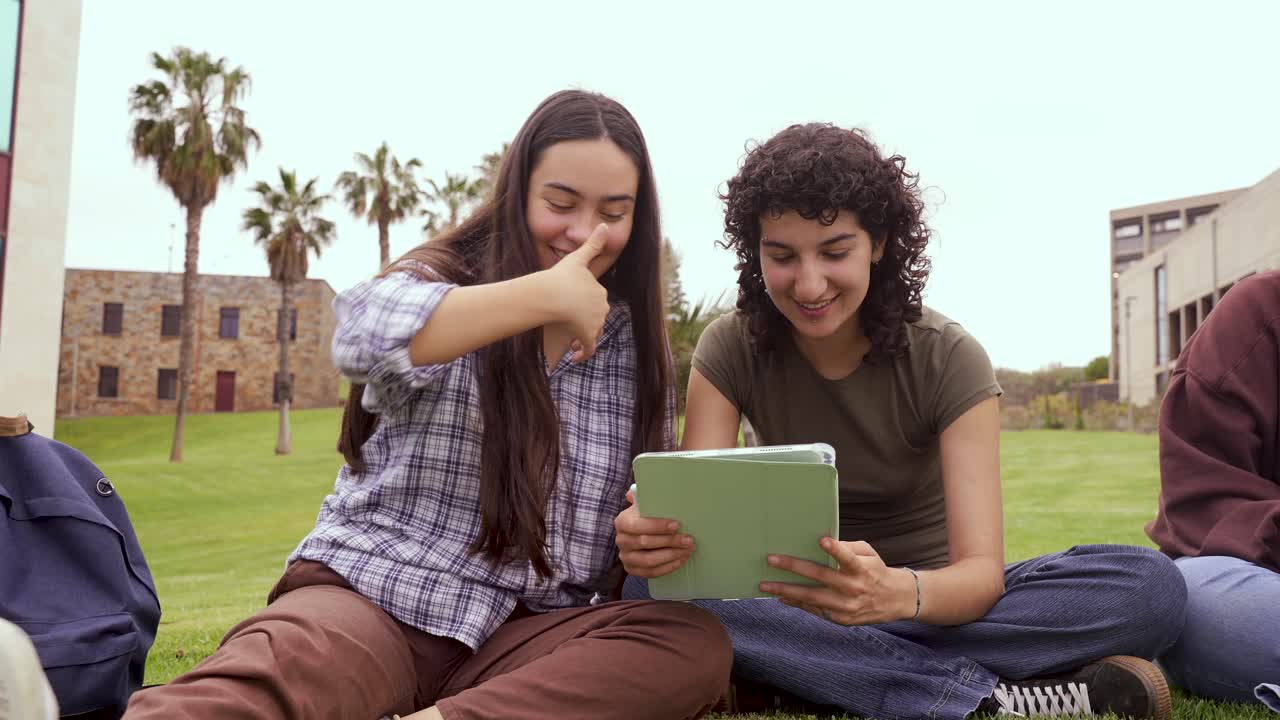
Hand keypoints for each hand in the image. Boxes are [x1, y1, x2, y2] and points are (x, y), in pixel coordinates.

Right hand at [545, 223, 610, 361]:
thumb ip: (592, 245)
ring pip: (593, 333)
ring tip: (570, 342)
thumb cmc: (560, 276)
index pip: (595, 303)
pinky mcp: (587, 334)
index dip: (584, 308)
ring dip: (583, 338)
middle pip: (595, 319)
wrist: (552, 294)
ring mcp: (595, 321)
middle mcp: (601, 307)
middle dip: (585, 324)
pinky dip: (583, 354)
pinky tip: (573, 357)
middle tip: (569, 328)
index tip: (572, 313)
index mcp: (599, 291)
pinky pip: (589, 348)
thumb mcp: (577, 259)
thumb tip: (605, 225)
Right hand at [614, 489, 695, 577]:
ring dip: (671, 555)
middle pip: (645, 543)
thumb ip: (645, 496)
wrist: (638, 534)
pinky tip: (681, 560)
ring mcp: (626, 557)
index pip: (637, 525)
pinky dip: (667, 567)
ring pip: (649, 560)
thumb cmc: (645, 517)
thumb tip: (637, 491)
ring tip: (688, 550)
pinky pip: (650, 573)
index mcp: (622, 521)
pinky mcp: (632, 570)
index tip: (677, 525)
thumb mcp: (644, 505)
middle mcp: (621, 540)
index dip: (657, 526)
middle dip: (670, 541)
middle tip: (689, 539)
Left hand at [758, 538, 916, 624]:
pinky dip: (797, 603)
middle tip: (772, 559)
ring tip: (766, 585)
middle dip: (794, 567)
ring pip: (812, 598)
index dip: (836, 550)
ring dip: (787, 590)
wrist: (894, 600)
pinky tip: (781, 596)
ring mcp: (846, 607)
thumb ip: (848, 548)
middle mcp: (854, 589)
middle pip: (821, 577)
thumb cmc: (875, 570)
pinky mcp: (841, 619)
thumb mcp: (868, 554)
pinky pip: (815, 610)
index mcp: (862, 570)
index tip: (822, 540)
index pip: (848, 558)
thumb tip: (823, 544)